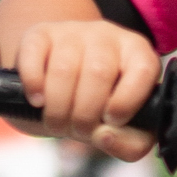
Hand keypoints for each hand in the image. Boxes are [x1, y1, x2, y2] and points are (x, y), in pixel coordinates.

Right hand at [11, 20, 163, 162]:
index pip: (143, 70)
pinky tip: (37, 101)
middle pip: (98, 72)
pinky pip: (34, 55)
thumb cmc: (97, 107)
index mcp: (138, 54)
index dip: (126, 102)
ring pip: (65, 68)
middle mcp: (108, 36)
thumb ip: (130, 145)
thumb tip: (105, 136)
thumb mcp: (121, 129)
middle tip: (77, 130)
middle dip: (84, 114)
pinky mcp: (40, 34)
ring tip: (57, 123)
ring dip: (58, 107)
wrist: (59, 85)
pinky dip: (33, 84)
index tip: (110, 121)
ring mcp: (72, 31)